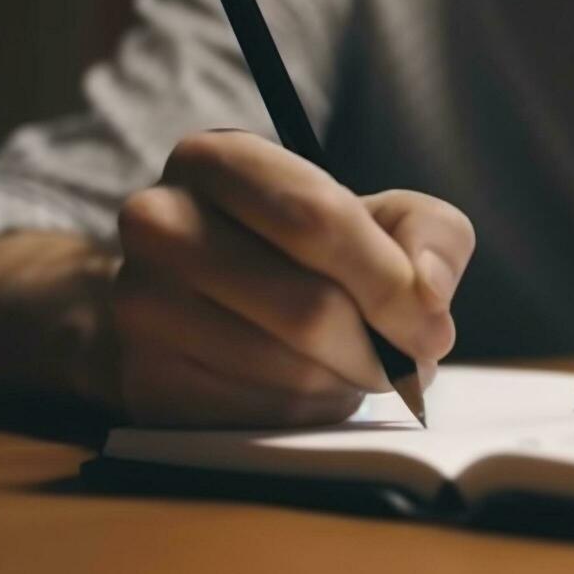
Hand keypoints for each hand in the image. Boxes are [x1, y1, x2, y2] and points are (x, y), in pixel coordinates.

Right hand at [107, 130, 474, 425]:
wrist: (206, 305)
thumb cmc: (309, 252)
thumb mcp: (382, 217)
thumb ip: (429, 233)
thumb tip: (428, 292)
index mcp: (216, 158)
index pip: (318, 219)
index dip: (391, 282)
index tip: (433, 325)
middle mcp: (159, 221)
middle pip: (308, 307)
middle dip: (381, 347)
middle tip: (410, 361)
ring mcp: (140, 304)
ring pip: (289, 369)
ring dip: (348, 382)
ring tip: (354, 364)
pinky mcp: (145, 380)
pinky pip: (258, 416)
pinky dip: (306, 413)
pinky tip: (305, 387)